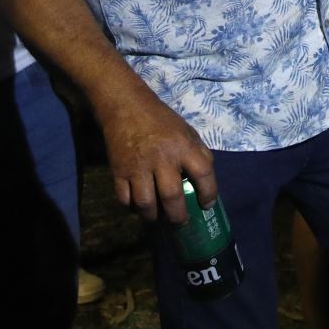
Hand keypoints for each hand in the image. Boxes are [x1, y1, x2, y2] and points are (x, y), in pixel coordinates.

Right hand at [98, 89, 217, 224]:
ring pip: (146, 203)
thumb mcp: (186, 131)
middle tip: (181, 222)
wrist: (126, 106)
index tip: (207, 205)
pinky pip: (124, 199)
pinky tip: (139, 206)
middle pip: (172, 196)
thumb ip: (198, 153)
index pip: (203, 173)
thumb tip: (206, 181)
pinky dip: (132, 207)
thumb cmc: (161, 120)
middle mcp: (162, 158)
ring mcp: (138, 166)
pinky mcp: (118, 171)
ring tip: (158, 217)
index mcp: (183, 145)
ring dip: (153, 216)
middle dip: (178, 216)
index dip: (209, 193)